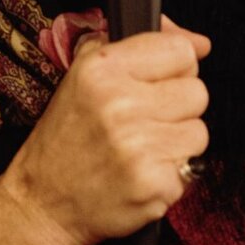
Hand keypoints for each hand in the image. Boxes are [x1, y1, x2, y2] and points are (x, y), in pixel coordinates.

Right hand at [3, 18, 210, 244]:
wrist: (44, 202)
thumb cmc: (68, 138)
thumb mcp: (85, 75)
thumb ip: (140, 46)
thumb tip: (199, 42)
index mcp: (102, 69)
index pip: (181, 51)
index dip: (175, 69)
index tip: (157, 84)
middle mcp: (119, 104)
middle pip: (197, 92)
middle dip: (177, 109)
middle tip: (143, 123)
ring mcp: (138, 146)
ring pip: (199, 132)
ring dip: (177, 143)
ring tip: (142, 150)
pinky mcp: (153, 183)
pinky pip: (193, 168)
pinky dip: (173, 174)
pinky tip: (142, 174)